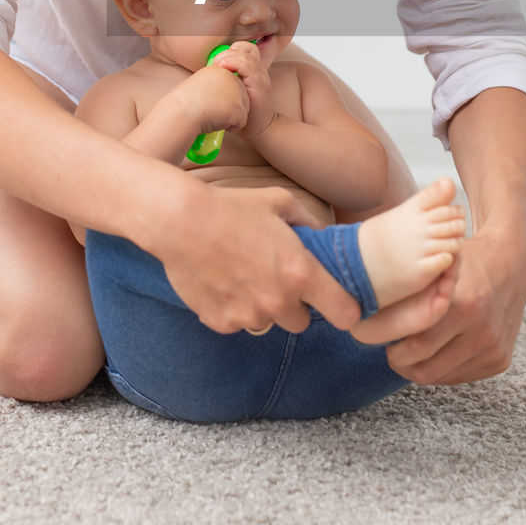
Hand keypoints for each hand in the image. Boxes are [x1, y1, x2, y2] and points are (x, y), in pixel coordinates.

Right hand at [158, 183, 361, 334]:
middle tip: (276, 278)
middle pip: (301, 322)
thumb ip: (309, 222)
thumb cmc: (231, 207)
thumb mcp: (279, 201)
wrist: (180, 221)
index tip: (339, 305)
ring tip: (242, 275)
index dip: (345, 310)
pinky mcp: (221, 323)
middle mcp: (278, 301)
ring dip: (262, 307)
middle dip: (294, 304)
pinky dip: (232, 308)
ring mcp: (248, 316)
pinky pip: (236, 323)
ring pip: (267, 322)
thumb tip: (325, 234)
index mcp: (300, 273)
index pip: (344, 314)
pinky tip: (221, 280)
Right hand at [172, 64, 249, 135]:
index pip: (233, 87)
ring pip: (243, 110)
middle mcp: (231, 78)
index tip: (207, 102)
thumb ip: (215, 84)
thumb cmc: (186, 103)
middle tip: (211, 110)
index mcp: (220, 70)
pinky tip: (217, 122)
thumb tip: (224, 94)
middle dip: (230, 108)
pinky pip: (241, 122)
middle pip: (241, 97)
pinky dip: (231, 127)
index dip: (222, 99)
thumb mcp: (200, 84)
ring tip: (213, 116)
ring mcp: (237, 93)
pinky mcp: (238, 108)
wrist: (181, 113)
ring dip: (230, 118)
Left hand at [212, 42, 275, 136]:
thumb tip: (205, 72)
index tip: (216, 62)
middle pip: (245, 47)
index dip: (229, 51)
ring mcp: (261, 76)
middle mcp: (258, 69)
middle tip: (216, 63)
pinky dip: (235, 63)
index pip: (242, 48)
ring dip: (229, 56)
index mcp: (252, 69)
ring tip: (218, 64)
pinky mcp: (260, 85)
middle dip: (227, 51)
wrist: (260, 128)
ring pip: (246, 55)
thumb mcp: (234, 91)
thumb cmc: (244, 112)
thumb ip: (226, 79)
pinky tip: (224, 68)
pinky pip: (249, 67)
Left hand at [382, 230, 525, 384]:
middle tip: (391, 350)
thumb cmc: (464, 263)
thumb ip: (409, 294)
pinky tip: (435, 351)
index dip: (391, 348)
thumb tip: (367, 318)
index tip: (380, 341)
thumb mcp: (435, 268)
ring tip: (410, 350)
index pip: (415, 345)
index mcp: (463, 305)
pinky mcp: (501, 360)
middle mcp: (481, 330)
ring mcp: (493, 348)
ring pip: (441, 377)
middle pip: (425, 368)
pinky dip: (442, 368)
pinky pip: (459, 377)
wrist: (510, 264)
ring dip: (420, 367)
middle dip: (400, 363)